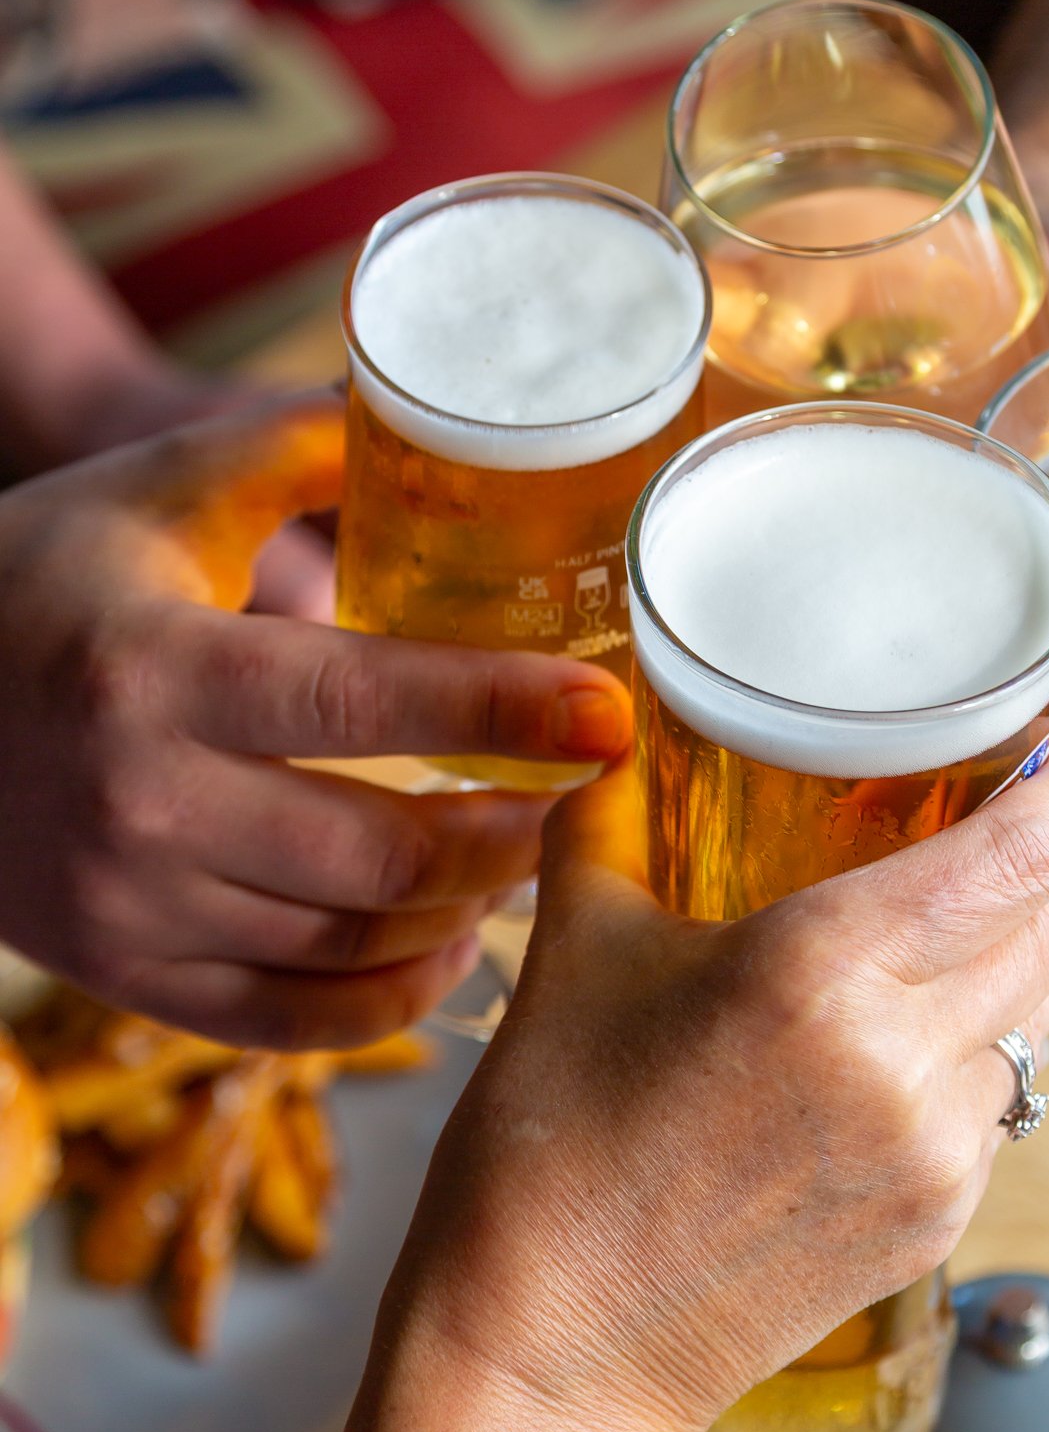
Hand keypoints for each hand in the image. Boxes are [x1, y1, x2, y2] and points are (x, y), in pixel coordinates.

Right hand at [0, 396, 631, 1045]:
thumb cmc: (39, 576)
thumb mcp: (161, 490)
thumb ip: (304, 445)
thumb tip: (450, 408)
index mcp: (154, 670)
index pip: (363, 704)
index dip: (502, 710)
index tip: (609, 712)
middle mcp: (137, 806)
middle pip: (378, 856)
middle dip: (514, 834)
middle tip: (587, 793)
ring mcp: (123, 909)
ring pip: (344, 945)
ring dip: (464, 911)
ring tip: (534, 854)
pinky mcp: (119, 973)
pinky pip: (283, 1023)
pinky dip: (386, 998)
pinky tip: (449, 945)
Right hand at [409, 707, 1048, 1430]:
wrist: (551, 1353)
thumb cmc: (550, 1150)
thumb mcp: (578, 948)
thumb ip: (612, 824)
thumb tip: (611, 740)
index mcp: (823, 965)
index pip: (1017, 851)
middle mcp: (902, 1056)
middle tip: (1038, 799)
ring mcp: (933, 1151)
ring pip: (1037, 1016)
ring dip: (1027, 949)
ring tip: (982, 906)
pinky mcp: (939, 1225)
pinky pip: (1002, 1100)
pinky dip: (986, 1043)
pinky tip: (927, 1024)